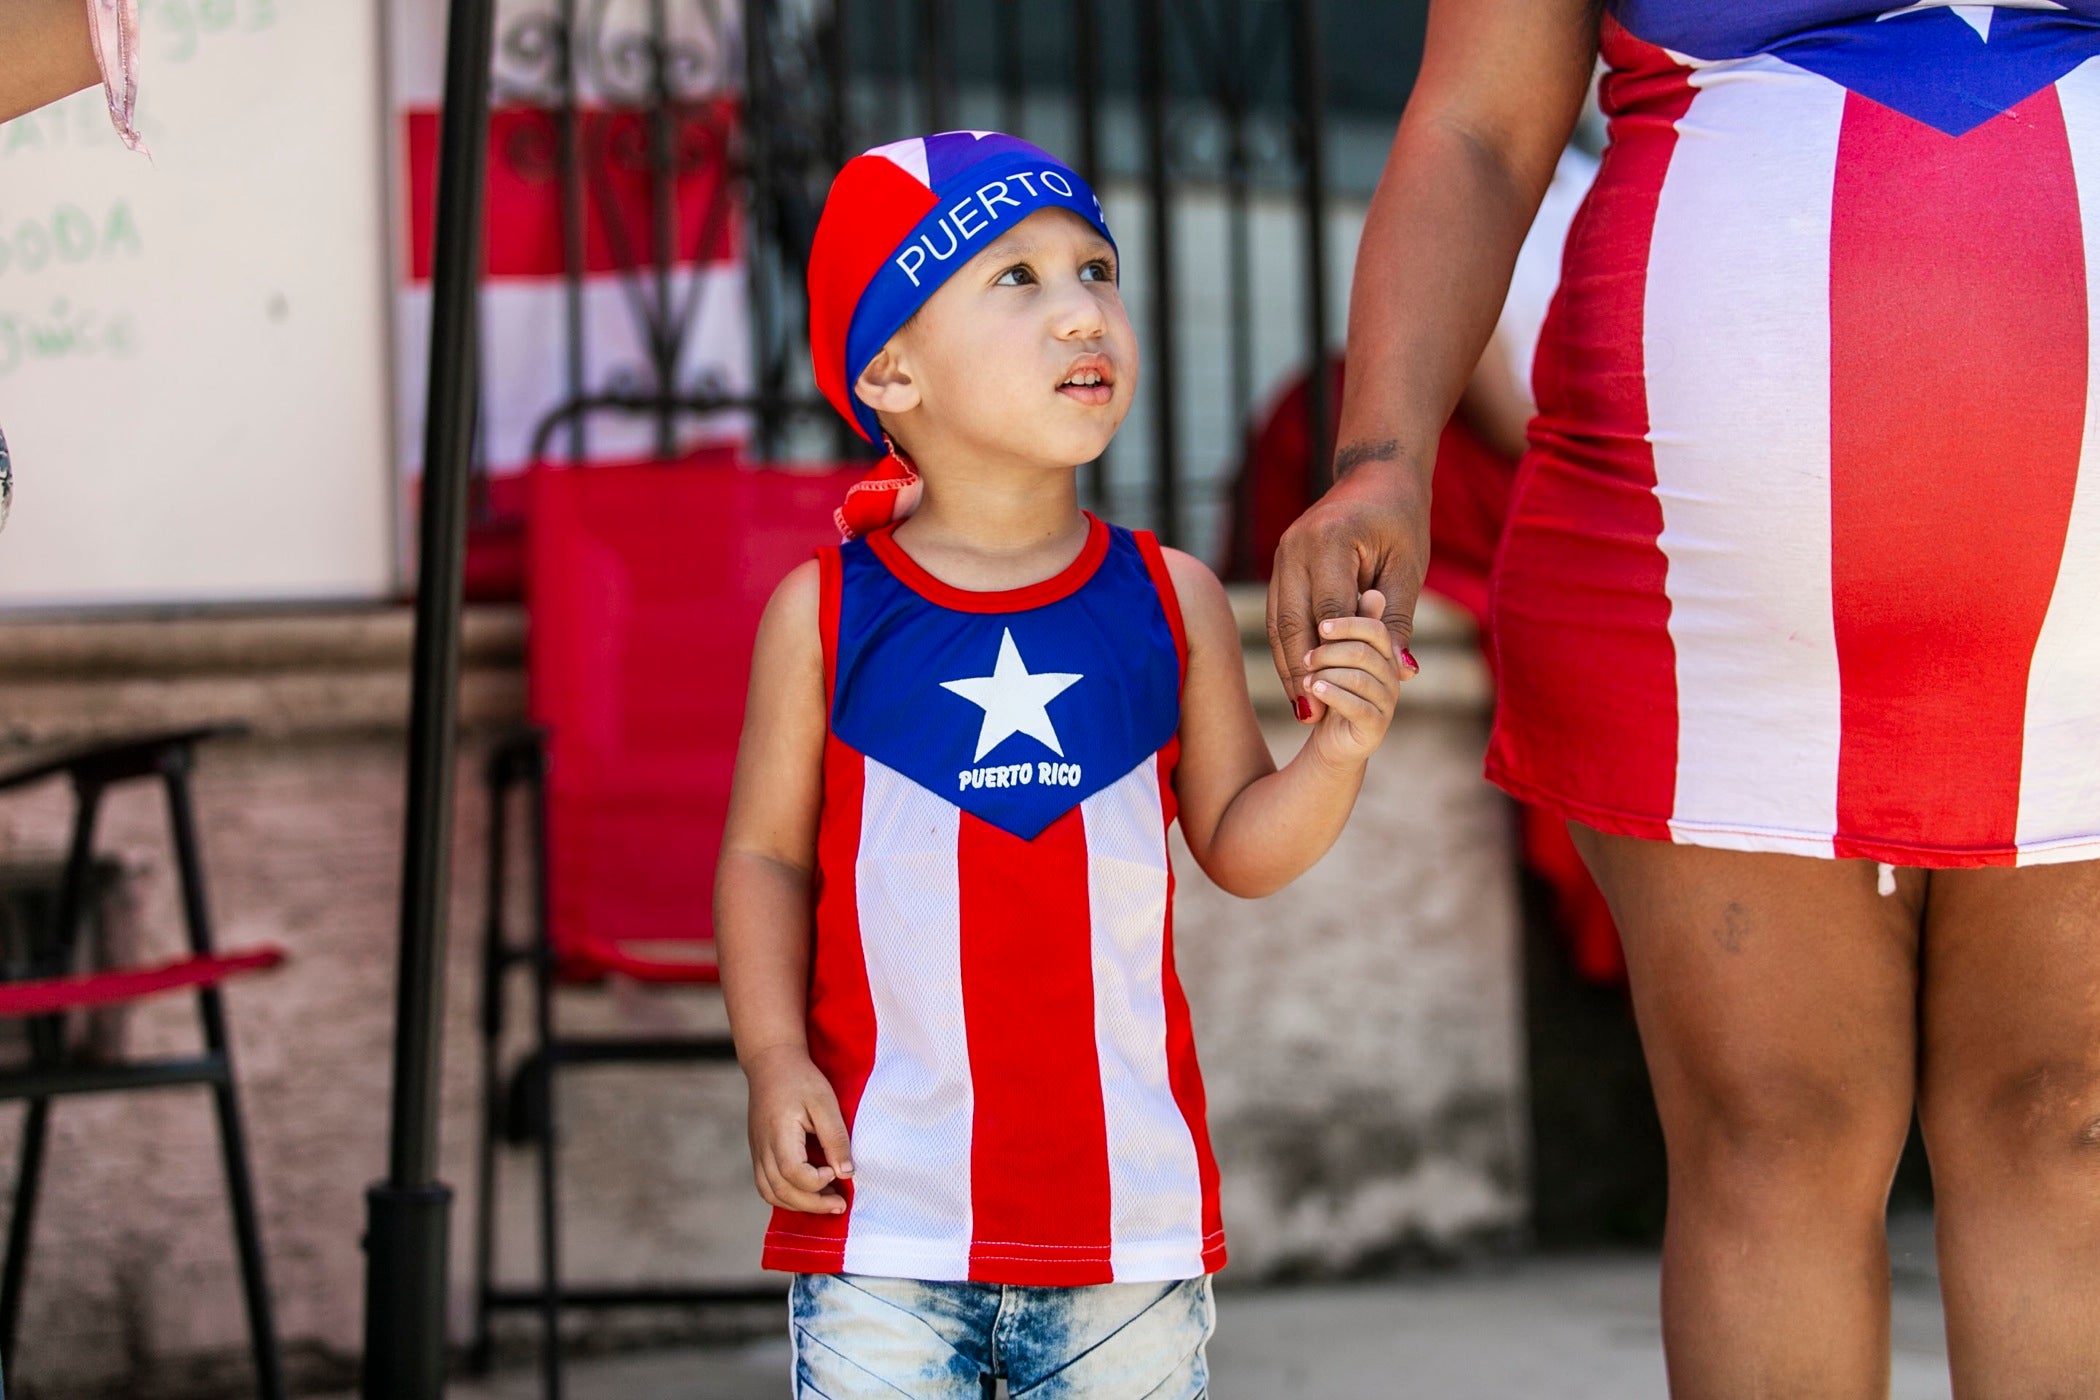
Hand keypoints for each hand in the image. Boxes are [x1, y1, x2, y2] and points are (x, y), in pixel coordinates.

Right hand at [743, 1044, 853, 1214]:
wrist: (771, 1064)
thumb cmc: (801, 1080)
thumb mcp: (824, 1103)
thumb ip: (835, 1138)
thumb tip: (846, 1173)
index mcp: (778, 1133)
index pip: (792, 1172)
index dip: (816, 1181)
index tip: (836, 1170)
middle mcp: (762, 1147)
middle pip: (780, 1191)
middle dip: (812, 1204)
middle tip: (840, 1204)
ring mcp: (757, 1152)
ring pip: (771, 1193)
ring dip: (799, 1204)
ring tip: (826, 1201)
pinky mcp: (758, 1153)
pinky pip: (766, 1185)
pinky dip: (786, 1197)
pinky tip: (808, 1193)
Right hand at [1266, 465, 1425, 721]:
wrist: (1375, 474)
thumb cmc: (1400, 521)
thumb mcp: (1408, 568)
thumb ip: (1398, 620)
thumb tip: (1402, 672)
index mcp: (1329, 542)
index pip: (1327, 612)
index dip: (1329, 659)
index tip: (1333, 700)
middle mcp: (1294, 549)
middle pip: (1290, 622)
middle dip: (1298, 672)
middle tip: (1310, 716)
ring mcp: (1281, 555)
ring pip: (1276, 622)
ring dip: (1287, 665)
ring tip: (1301, 707)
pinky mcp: (1280, 565)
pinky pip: (1277, 613)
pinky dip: (1286, 647)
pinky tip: (1297, 678)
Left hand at [1301, 590, 1402, 766]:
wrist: (1333, 740)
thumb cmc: (1332, 689)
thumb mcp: (1333, 654)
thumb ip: (1344, 629)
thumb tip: (1373, 593)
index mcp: (1383, 652)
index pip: (1375, 630)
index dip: (1348, 626)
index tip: (1321, 627)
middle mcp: (1391, 675)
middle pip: (1365, 653)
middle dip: (1330, 653)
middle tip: (1306, 659)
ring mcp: (1386, 701)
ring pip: (1360, 679)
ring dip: (1327, 676)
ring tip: (1306, 679)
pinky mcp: (1376, 726)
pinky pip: (1358, 707)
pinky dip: (1333, 695)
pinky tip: (1315, 690)